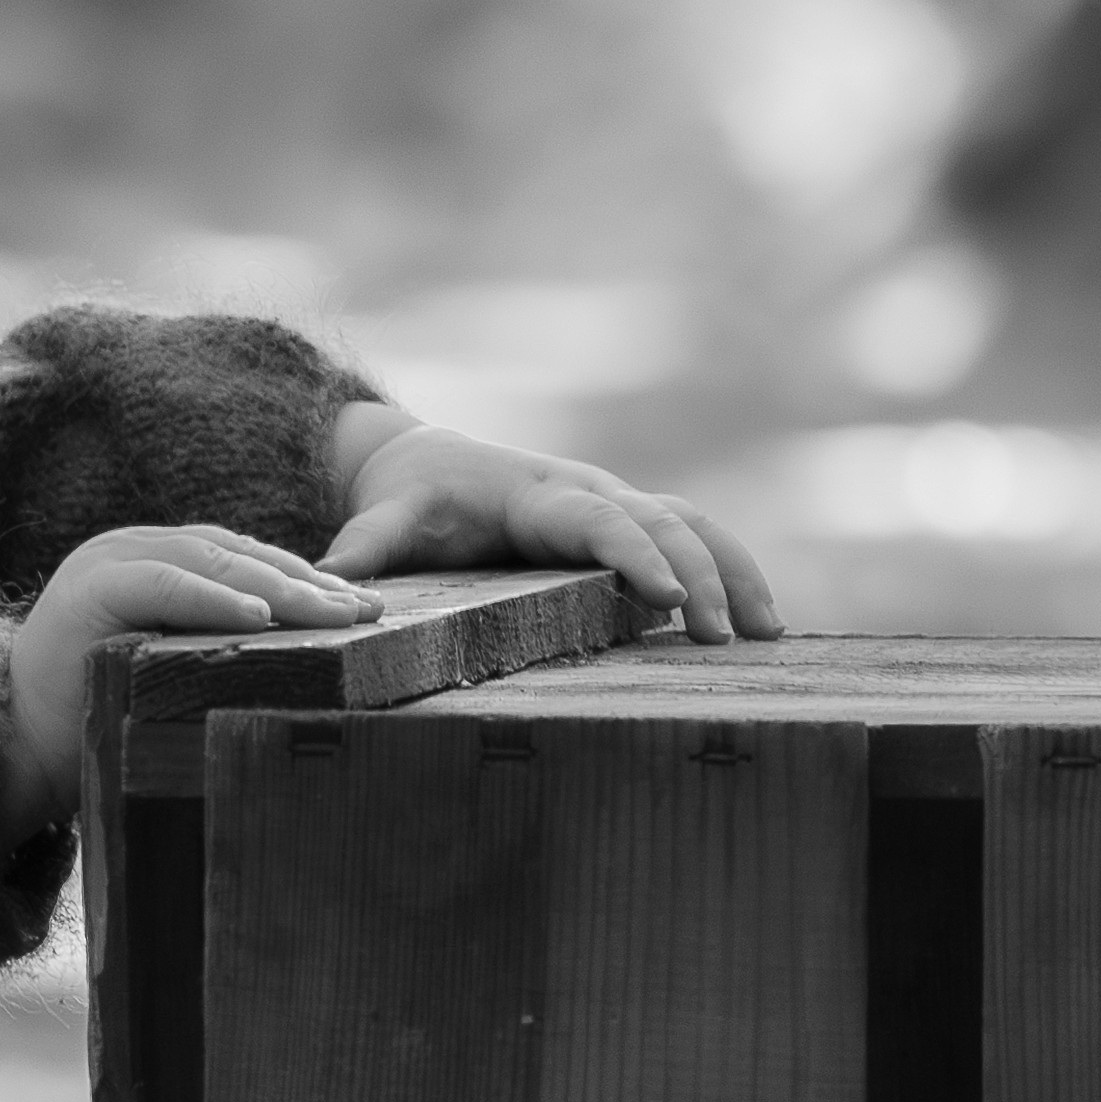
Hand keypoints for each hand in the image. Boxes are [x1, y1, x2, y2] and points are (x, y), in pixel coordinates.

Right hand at [0, 522, 380, 837]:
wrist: (9, 750)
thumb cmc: (89, 727)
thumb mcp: (164, 676)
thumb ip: (211, 653)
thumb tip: (300, 669)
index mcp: (151, 564)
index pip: (240, 562)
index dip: (303, 583)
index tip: (360, 611)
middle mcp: (132, 549)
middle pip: (237, 556)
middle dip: (307, 583)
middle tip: (368, 611)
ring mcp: (109, 561)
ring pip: (210, 561)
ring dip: (279, 587)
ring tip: (334, 613)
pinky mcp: (91, 586)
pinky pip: (165, 585)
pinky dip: (214, 598)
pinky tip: (261, 616)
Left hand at [321, 410, 780, 642]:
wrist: (423, 461)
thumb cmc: (409, 496)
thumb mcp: (383, 519)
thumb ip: (364, 549)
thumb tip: (330, 584)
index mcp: (539, 493)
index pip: (600, 521)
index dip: (635, 555)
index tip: (667, 598)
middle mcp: (590, 491)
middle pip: (663, 524)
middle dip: (701, 577)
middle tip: (725, 640)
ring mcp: (616, 502)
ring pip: (694, 524)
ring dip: (735, 572)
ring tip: (769, 634)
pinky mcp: (628, 520)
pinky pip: (692, 535)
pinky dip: (732, 569)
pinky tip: (764, 621)